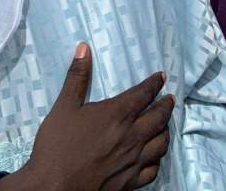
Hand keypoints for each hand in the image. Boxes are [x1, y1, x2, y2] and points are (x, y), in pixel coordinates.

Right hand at [1, 44, 173, 190]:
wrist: (55, 187)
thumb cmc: (58, 145)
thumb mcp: (64, 106)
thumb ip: (77, 77)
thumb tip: (84, 48)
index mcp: (117, 114)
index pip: (144, 94)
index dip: (155, 84)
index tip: (162, 77)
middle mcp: (132, 136)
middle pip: (158, 117)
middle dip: (166, 105)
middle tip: (170, 98)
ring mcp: (134, 161)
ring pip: (161, 143)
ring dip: (166, 130)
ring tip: (165, 124)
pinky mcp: (132, 182)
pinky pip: (154, 168)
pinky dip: (158, 158)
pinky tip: (155, 155)